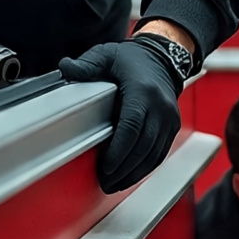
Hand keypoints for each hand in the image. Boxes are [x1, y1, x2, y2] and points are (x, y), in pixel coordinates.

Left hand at [58, 38, 181, 193]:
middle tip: (105, 181)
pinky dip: (145, 168)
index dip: (119, 151)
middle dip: (124, 168)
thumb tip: (66, 67)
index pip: (132, 127)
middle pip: (143, 146)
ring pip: (153, 154)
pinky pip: (160, 153)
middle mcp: (160, 106)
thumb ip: (86, 65)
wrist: (161, 57)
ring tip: (114, 183)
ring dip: (134, 173)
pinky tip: (130, 175)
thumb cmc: (133, 59)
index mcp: (142, 91)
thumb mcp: (106, 55)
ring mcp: (169, 118)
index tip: (105, 167)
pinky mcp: (172, 126)